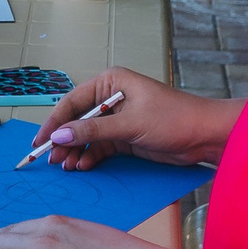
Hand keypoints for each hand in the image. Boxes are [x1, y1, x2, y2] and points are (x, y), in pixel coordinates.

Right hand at [30, 68, 236, 170]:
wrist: (206, 136)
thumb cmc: (175, 119)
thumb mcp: (130, 125)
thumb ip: (94, 131)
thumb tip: (60, 136)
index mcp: (111, 82)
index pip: (73, 102)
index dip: (55, 122)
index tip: (41, 141)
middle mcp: (111, 97)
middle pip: (77, 120)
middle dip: (64, 140)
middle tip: (51, 159)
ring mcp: (118, 118)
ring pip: (87, 136)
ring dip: (76, 151)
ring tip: (66, 166)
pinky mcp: (126, 136)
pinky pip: (100, 146)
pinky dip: (91, 156)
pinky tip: (83, 166)